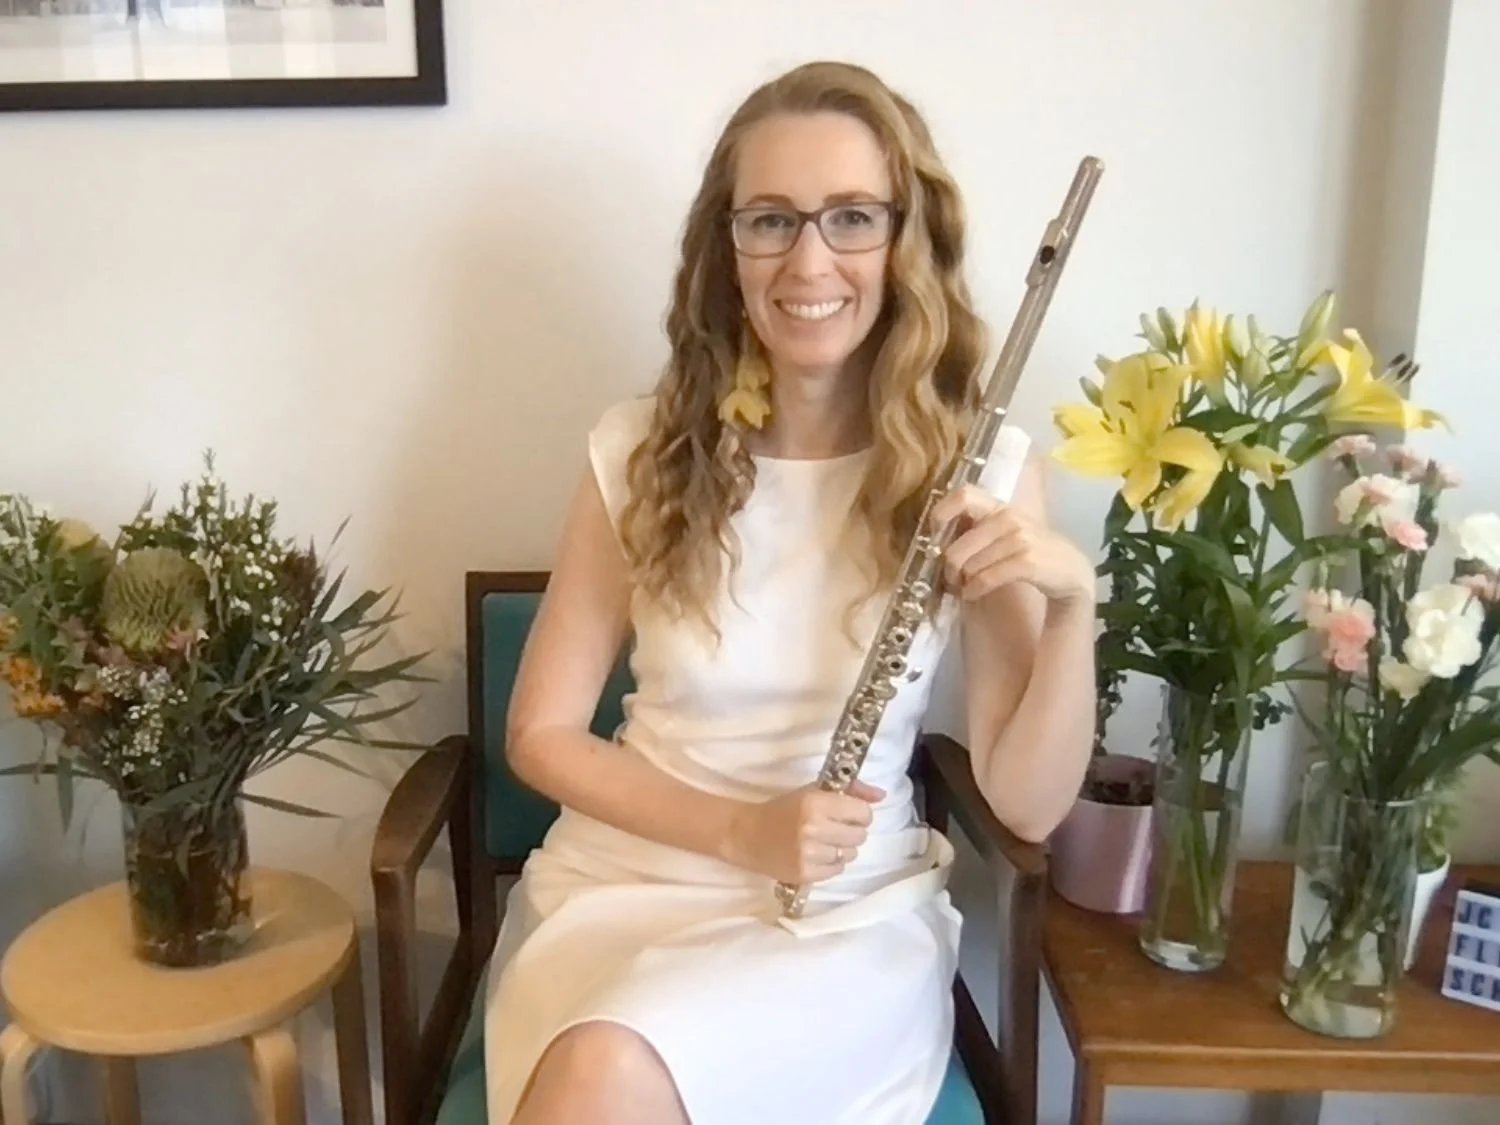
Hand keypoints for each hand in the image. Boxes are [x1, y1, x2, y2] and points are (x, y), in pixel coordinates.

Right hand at [724, 780, 884, 884]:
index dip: (858, 814)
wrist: (747, 835)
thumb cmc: (783, 809)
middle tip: (834, 828)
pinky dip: (832, 863)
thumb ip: (852, 790)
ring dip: (842, 848)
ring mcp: (808, 854)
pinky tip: (817, 854)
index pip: (863, 814)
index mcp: (816, 803)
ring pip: (851, 854)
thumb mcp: (813, 791)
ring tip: (823, 842)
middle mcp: (813, 828)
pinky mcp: (804, 874)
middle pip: (860, 836)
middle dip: (851, 831)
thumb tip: (883, 795)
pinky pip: (837, 870)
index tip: (847, 814)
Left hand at [929, 484, 1094, 607]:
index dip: (942, 513)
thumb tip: (936, 540)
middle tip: (951, 580)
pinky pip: (984, 579)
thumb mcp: (1005, 533)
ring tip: (965, 588)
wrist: (1070, 572)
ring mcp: (1019, 539)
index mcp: (999, 507)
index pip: (964, 495)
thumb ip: (976, 530)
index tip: (935, 534)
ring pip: (968, 566)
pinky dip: (973, 591)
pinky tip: (974, 594)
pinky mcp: (1026, 562)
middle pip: (956, 547)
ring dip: (961, 583)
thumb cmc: (1030, 552)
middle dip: (947, 569)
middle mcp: (1008, 517)